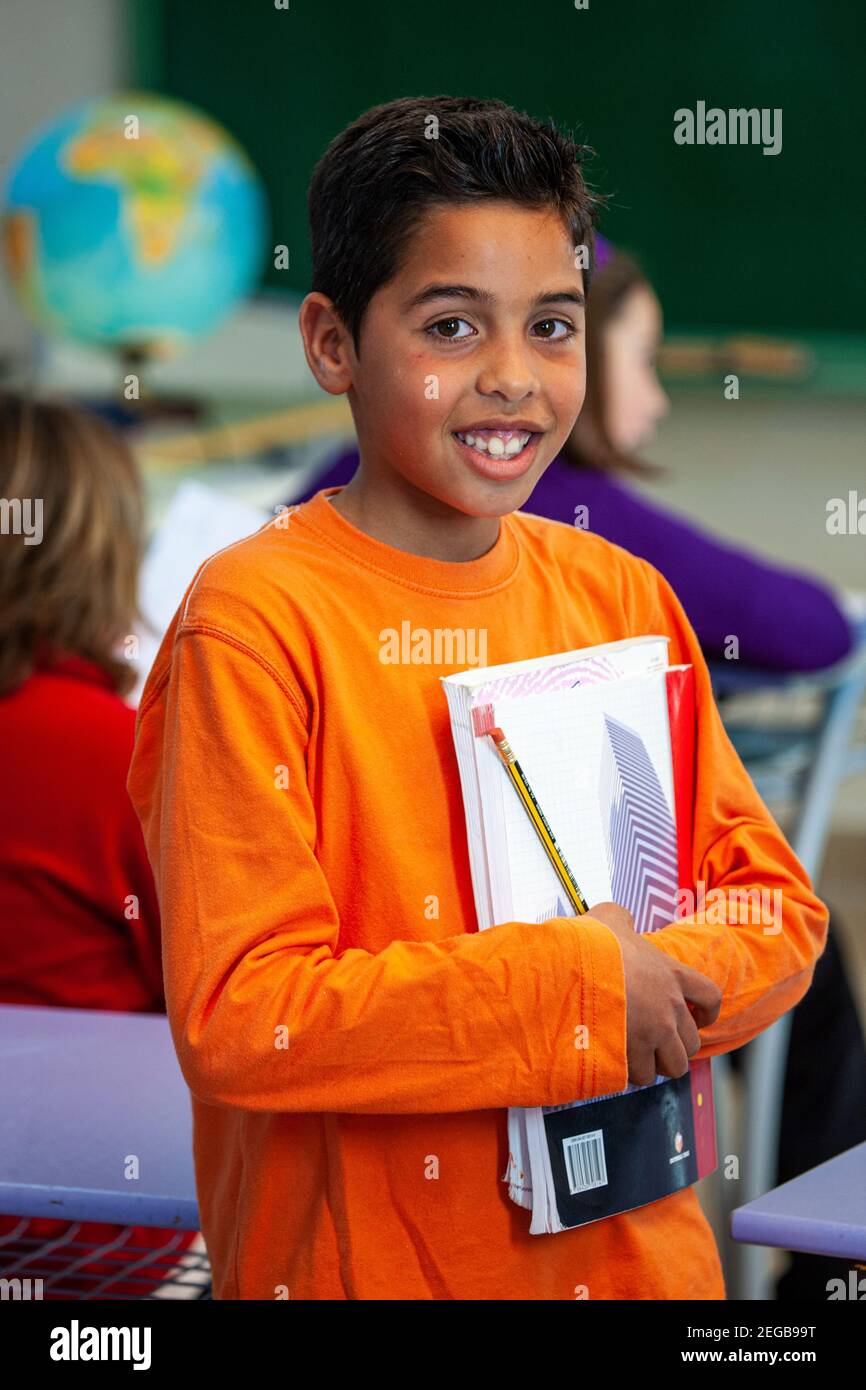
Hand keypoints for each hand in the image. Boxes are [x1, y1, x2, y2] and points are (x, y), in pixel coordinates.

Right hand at [586, 901, 721, 1087]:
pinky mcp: (634, 1052)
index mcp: (673, 974)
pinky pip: (642, 1075)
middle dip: (674, 1046)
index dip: (706, 1013)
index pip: (711, 998)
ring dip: (656, 1063)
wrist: (573, 967)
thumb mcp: (611, 917)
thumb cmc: (592, 942)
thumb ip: (621, 917)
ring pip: (673, 1066)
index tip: (695, 1018)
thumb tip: (619, 918)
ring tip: (636, 1056)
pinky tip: (617, 1059)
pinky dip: (632, 1072)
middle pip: (693, 1043)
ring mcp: (654, 1032)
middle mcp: (670, 1007)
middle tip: (654, 1042)